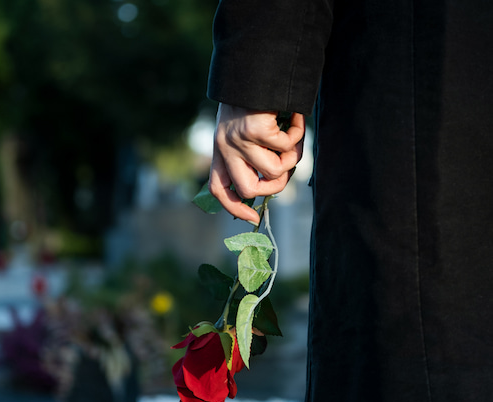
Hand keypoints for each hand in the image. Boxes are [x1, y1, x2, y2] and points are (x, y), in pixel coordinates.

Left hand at [208, 104, 304, 223]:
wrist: (253, 66)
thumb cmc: (254, 101)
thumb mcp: (242, 131)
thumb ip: (251, 155)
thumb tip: (273, 181)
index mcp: (219, 150)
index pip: (219, 190)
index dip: (234, 208)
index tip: (252, 218)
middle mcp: (225, 147)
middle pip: (249, 189)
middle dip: (275, 186)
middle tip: (287, 170)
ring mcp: (239, 139)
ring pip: (274, 170)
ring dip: (293, 157)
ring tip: (294, 138)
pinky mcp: (256, 128)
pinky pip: (287, 146)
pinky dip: (298, 133)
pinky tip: (295, 118)